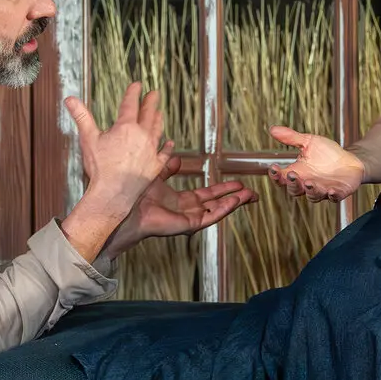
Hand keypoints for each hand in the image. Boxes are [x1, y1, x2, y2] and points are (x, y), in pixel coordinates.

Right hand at [64, 83, 173, 209]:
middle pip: (148, 114)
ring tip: (160, 113)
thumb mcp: (88, 139)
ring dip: (159, 120)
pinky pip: (165, 154)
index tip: (137, 85)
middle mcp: (142, 136)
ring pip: (158, 130)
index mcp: (126, 127)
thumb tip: (70, 99)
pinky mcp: (155, 166)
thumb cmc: (100, 168)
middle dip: (151, 102)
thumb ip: (81, 116)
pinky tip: (170, 143)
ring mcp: (151, 151)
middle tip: (154, 93)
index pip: (130, 104)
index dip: (133, 93)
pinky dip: (167, 147)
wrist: (113, 193)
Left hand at [110, 157, 254, 251]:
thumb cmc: (137, 195)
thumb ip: (167, 167)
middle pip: (218, 203)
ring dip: (234, 203)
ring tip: (250, 196)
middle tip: (252, 193)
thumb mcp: (157, 175)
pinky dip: (224, 209)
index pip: (209, 194)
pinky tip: (236, 201)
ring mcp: (190, 218)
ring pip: (218, 210)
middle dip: (235, 197)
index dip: (224, 189)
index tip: (239, 183)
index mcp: (182, 200)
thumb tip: (176, 155)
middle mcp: (188, 210)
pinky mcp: (189, 224)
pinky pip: (211, 217)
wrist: (128, 208)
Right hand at [266, 125, 366, 202]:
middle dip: (293, 184)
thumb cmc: (327, 153)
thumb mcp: (309, 142)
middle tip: (292, 175)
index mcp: (298, 173)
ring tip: (309, 183)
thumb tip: (272, 129)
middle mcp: (308, 184)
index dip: (276, 175)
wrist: (350, 160)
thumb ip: (291, 138)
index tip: (274, 168)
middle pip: (295, 190)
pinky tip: (331, 191)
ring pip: (313, 196)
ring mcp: (323, 190)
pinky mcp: (338, 192)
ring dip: (310, 190)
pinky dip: (333, 196)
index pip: (282, 178)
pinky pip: (334, 198)